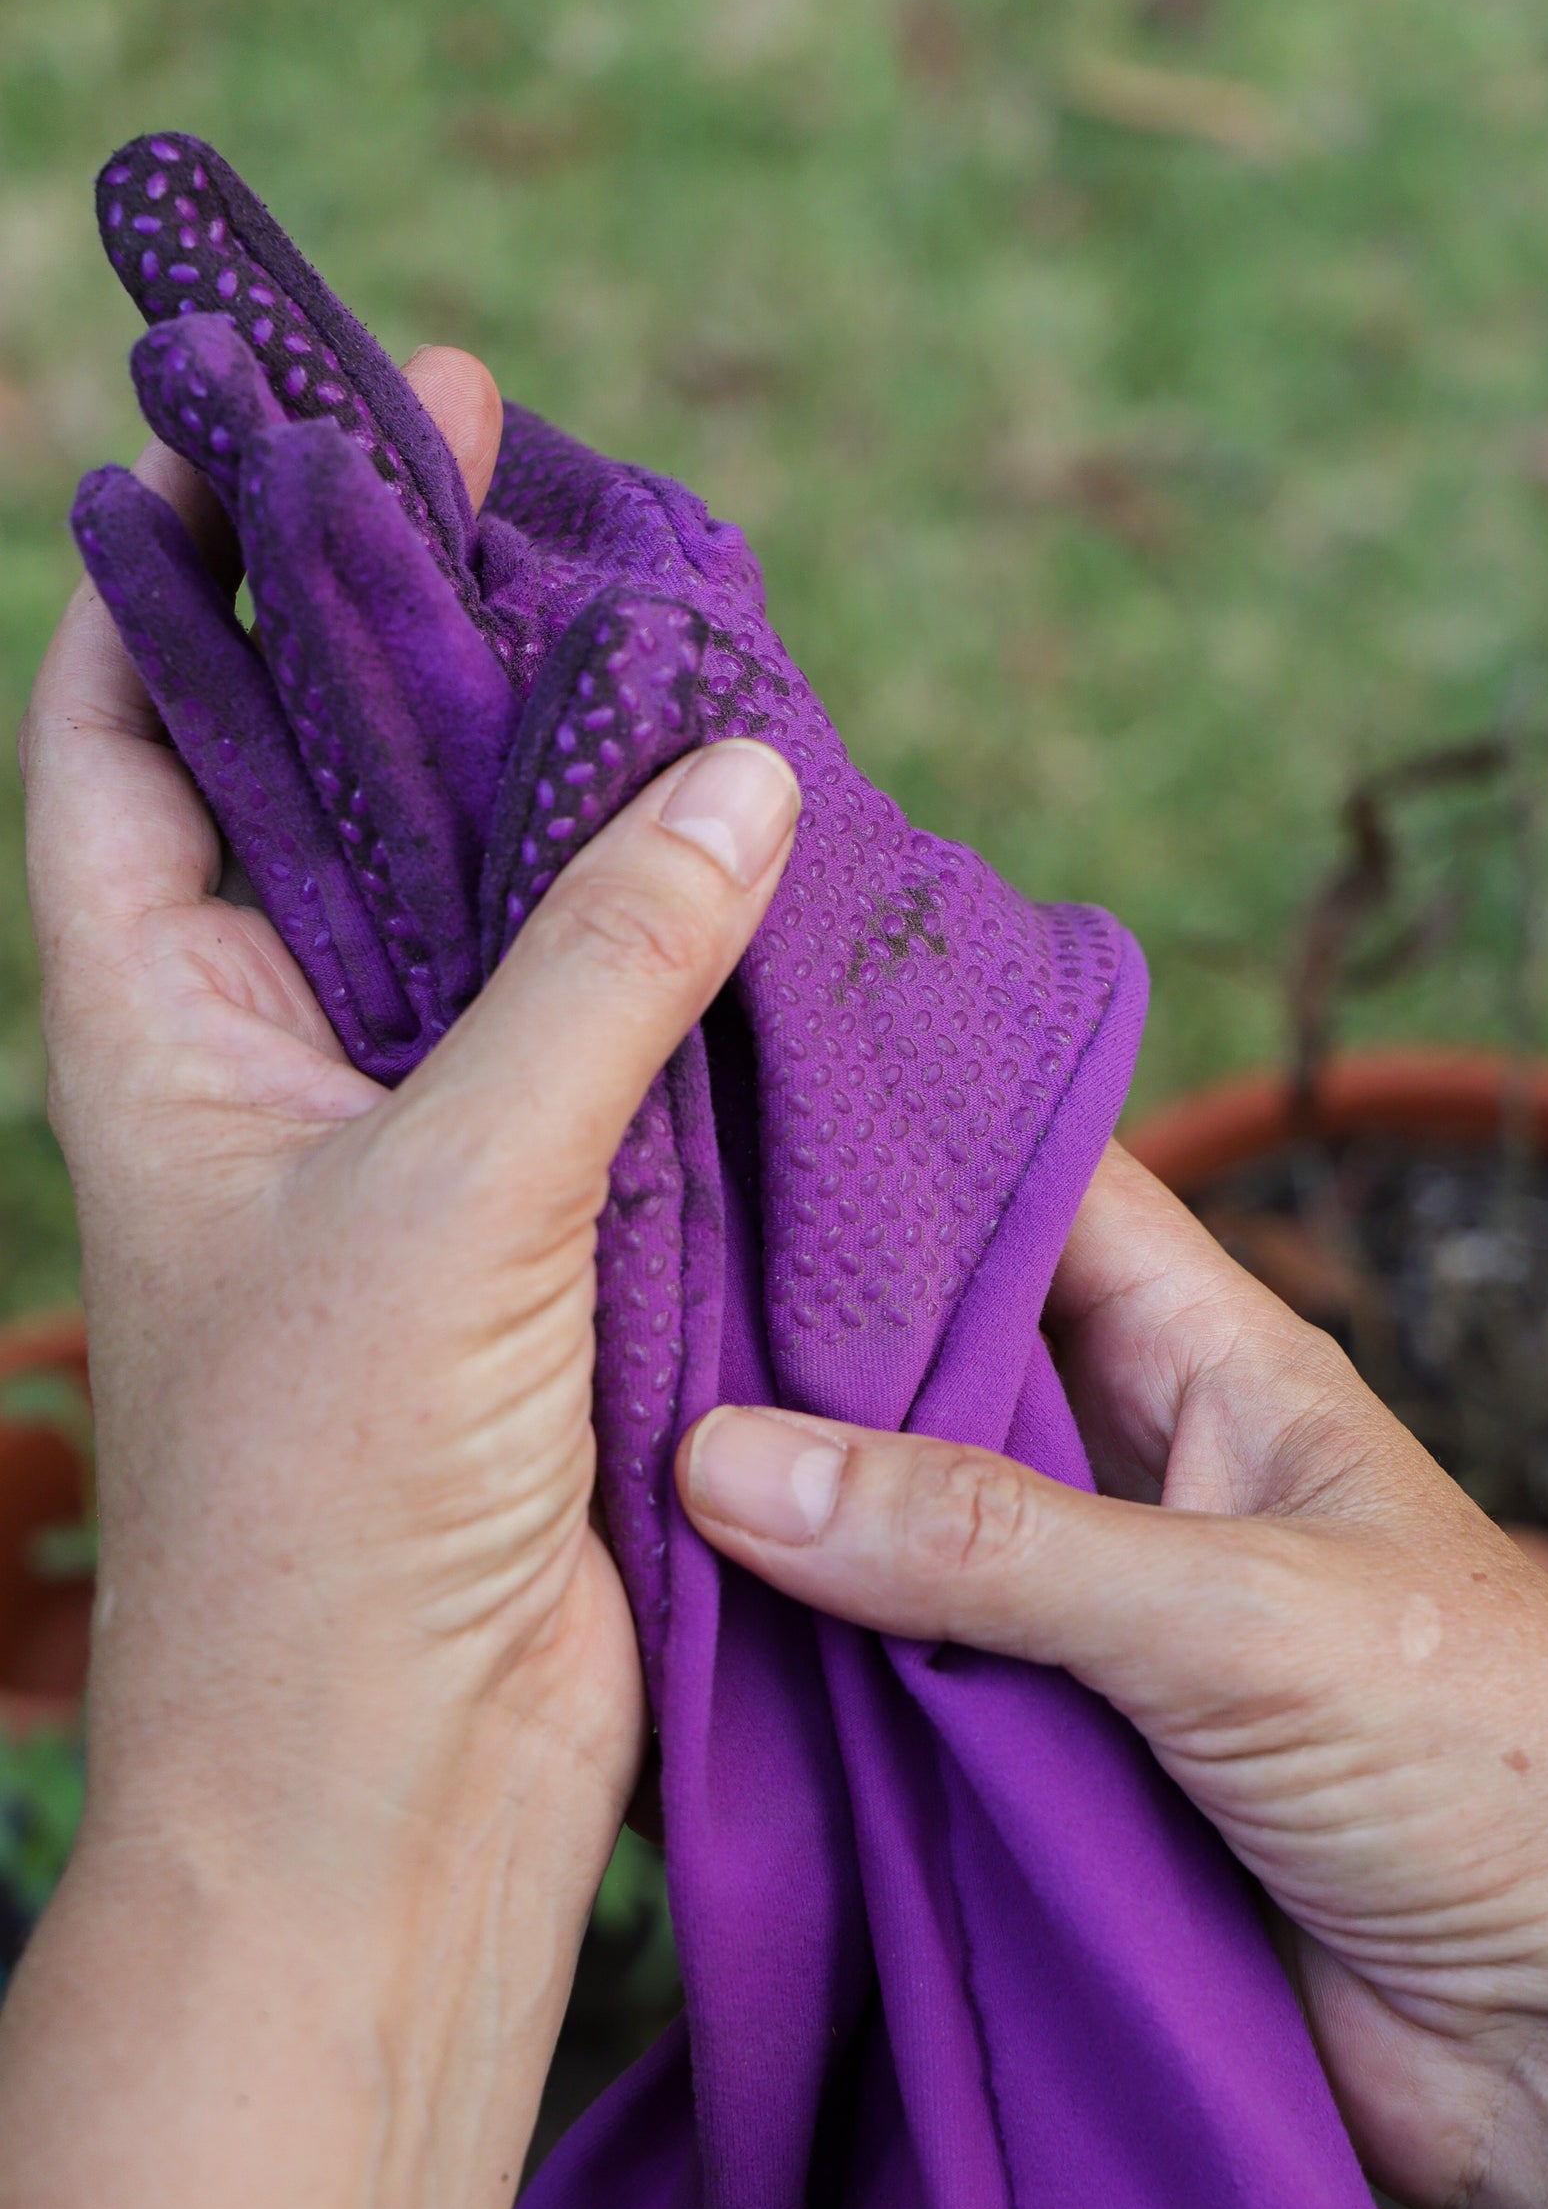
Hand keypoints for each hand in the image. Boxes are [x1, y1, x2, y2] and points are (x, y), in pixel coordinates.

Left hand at [28, 347, 797, 1950]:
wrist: (401, 1793)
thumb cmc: (333, 1514)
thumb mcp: (450, 1204)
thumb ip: (592, 976)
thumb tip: (729, 772)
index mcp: (164, 1027)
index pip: (130, 733)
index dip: (187, 566)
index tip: (287, 416)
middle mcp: (278, 1065)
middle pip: (332, 791)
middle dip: (411, 639)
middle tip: (522, 475)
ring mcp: (417, 1147)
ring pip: (491, 915)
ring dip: (565, 791)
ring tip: (663, 627)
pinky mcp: (549, 1235)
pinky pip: (610, 1044)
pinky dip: (673, 950)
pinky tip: (757, 855)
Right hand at [677, 1137, 1547, 2208]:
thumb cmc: (1499, 1769)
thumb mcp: (1237, 1617)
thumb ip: (986, 1542)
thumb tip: (728, 1462)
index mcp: (1222, 1374)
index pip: (1044, 1193)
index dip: (904, 1134)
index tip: (727, 1087)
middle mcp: (1141, 1482)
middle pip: (936, 1368)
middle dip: (791, 1338)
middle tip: (598, 1279)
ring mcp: (1088, 1634)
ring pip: (895, 1543)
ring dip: (778, 1528)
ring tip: (585, 1450)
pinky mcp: (1051, 1782)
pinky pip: (896, 1704)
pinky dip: (800, 1685)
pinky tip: (666, 1649)